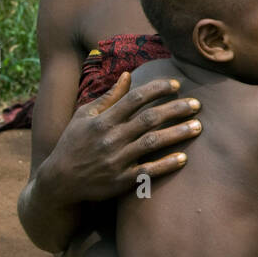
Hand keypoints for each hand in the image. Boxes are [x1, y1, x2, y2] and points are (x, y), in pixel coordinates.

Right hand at [42, 71, 200, 203]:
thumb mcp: (84, 116)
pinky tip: (184, 158)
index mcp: (103, 120)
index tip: (176, 85)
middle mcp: (111, 138)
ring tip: (198, 126)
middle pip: (149, 119)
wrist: (59, 181)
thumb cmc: (73, 143)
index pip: (134, 99)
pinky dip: (166, 165)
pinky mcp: (121, 180)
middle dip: (175, 110)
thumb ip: (108, 97)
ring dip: (177, 134)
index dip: (157, 89)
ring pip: (152, 143)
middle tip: (198, 104)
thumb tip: (127, 74)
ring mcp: (116, 160)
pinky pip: (147, 171)